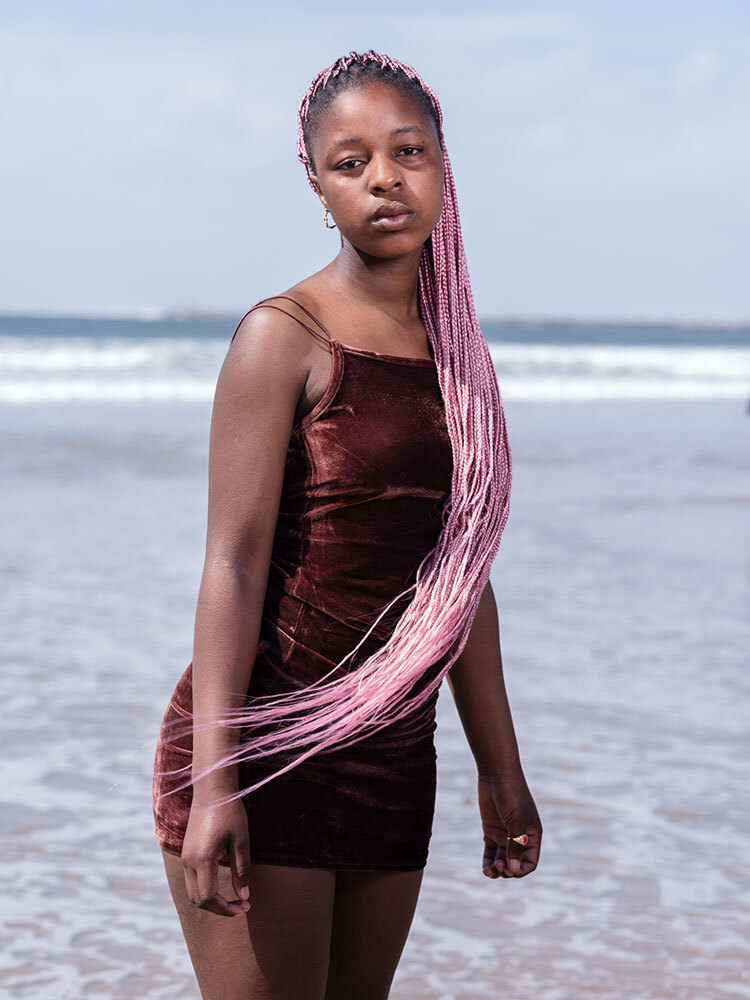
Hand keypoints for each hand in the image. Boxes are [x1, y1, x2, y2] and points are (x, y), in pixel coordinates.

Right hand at [181, 794, 251, 916]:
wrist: (212, 790)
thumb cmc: (230, 812)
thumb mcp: (241, 840)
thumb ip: (242, 870)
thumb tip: (244, 897)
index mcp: (202, 859)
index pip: (209, 898)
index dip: (226, 909)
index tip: (244, 907)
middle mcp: (188, 861)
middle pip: (198, 899)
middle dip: (219, 908)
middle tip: (241, 906)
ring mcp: (184, 857)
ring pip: (193, 892)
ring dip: (211, 900)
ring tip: (232, 899)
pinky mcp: (186, 853)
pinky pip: (191, 880)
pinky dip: (205, 889)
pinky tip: (221, 883)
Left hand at [477, 771, 541, 879]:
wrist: (497, 774)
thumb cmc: (512, 794)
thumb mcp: (516, 820)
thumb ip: (515, 844)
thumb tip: (514, 870)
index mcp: (532, 836)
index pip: (530, 862)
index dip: (522, 870)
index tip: (511, 870)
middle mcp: (519, 838)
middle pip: (515, 864)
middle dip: (508, 870)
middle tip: (499, 865)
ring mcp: (504, 835)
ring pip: (502, 861)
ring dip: (497, 869)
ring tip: (489, 870)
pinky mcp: (490, 831)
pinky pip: (490, 852)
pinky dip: (488, 862)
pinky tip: (485, 868)